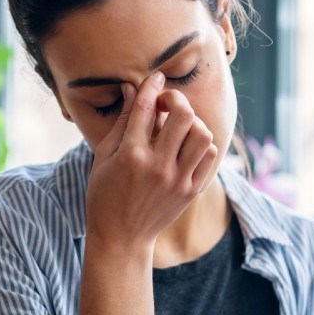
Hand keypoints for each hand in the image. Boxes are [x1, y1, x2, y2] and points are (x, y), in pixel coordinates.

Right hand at [84, 72, 218, 254]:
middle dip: (176, 100)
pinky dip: (201, 144)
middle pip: (183, 114)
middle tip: (167, 105)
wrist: (122, 237)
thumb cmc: (105, 194)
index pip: (147, 107)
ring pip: (202, 133)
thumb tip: (131, 87)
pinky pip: (209, 155)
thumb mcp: (104, 156)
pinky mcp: (191, 191)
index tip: (156, 77)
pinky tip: (186, 145)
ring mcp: (178, 179)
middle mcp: (157, 166)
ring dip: (192, 122)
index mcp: (130, 154)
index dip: (152, 85)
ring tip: (179, 127)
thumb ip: (121, 121)